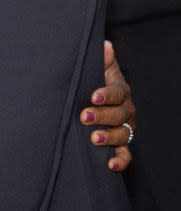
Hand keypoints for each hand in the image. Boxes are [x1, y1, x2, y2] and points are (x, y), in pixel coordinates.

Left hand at [80, 40, 134, 170]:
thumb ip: (102, 61)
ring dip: (109, 137)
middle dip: (102, 116)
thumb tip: (105, 46)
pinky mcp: (122, 145)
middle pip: (118, 114)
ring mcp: (125, 128)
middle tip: (84, 116)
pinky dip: (119, 161)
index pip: (117, 92)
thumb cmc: (95, 84)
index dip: (106, 95)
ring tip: (94, 138)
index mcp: (120, 91)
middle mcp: (126, 110)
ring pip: (122, 134)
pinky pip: (125, 155)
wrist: (94, 103)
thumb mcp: (98, 71)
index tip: (93, 96)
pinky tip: (109, 164)